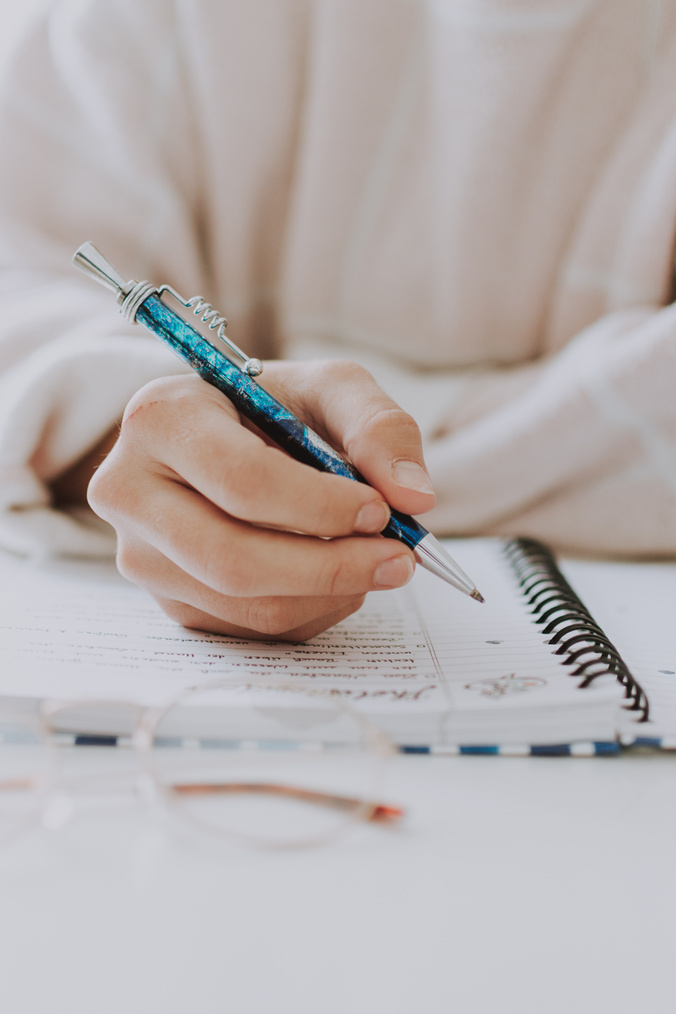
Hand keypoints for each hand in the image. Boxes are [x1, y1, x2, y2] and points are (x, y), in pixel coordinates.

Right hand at [87, 360, 436, 639]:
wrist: (219, 441)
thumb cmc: (270, 409)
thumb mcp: (327, 389)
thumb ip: (379, 427)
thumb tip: (414, 497)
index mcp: (160, 420)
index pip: (240, 481)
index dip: (320, 506)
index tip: (380, 510)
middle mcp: (130, 491)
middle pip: (232, 559)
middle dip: (330, 567)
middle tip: (398, 559)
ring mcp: (140, 556)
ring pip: (244, 604)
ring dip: (329, 594)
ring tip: (373, 561)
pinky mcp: (167, 601)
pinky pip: (248, 629)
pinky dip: (311, 611)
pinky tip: (333, 576)